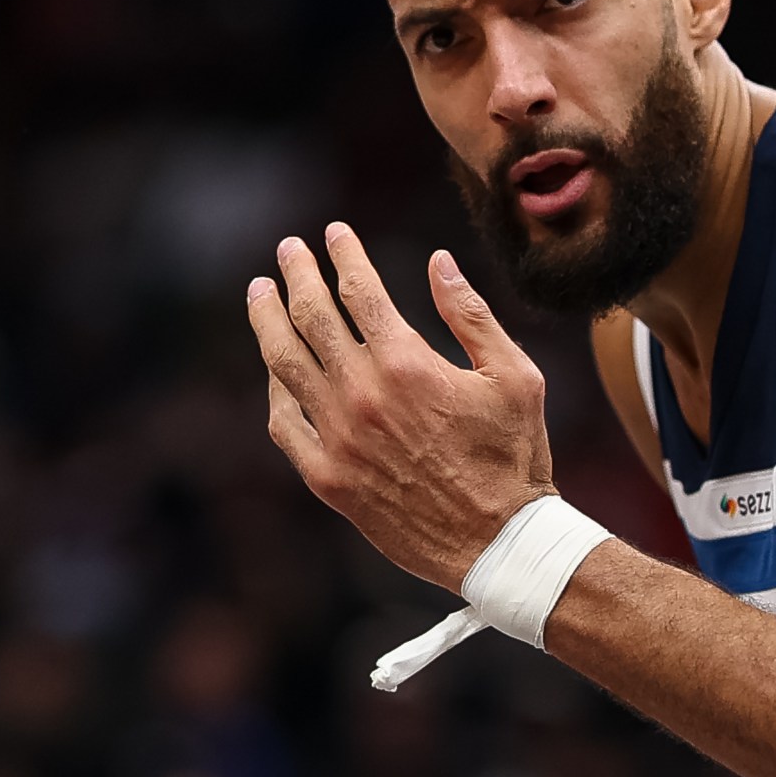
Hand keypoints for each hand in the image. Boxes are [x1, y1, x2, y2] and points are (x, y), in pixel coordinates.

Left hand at [246, 224, 555, 593]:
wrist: (498, 543)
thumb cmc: (515, 458)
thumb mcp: (514, 376)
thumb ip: (471, 315)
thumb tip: (437, 262)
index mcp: (407, 363)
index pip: (359, 291)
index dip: (343, 255)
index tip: (333, 233)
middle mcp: (362, 395)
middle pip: (312, 317)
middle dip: (296, 275)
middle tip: (287, 250)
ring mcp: (338, 438)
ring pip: (284, 365)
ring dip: (267, 321)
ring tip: (259, 293)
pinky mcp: (327, 479)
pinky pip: (284, 424)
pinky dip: (274, 390)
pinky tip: (274, 371)